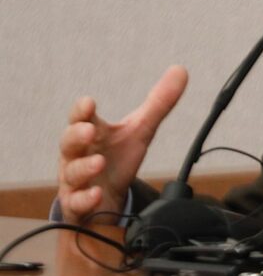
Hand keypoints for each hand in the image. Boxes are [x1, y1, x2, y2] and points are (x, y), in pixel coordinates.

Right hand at [57, 65, 187, 224]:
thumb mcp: (141, 130)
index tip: (90, 103)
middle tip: (90, 131)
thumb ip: (159, 102)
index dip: (82, 110)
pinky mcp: (77, 205)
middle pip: (68, 142)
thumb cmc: (117, 159)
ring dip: (84, 167)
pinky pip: (76, 203)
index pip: (81, 117)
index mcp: (91, 133)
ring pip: (72, 173)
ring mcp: (75, 180)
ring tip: (99, 162)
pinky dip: (85, 199)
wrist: (108, 200)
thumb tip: (181, 69)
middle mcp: (78, 155)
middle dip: (76, 135)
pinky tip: (96, 195)